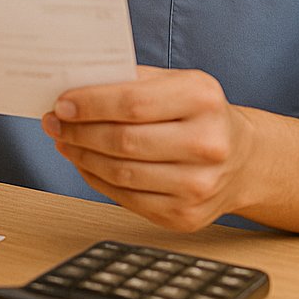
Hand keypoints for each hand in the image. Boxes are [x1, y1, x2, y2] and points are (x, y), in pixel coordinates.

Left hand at [42, 66, 253, 231]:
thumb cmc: (201, 115)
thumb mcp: (178, 83)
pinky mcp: (185, 216)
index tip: (61, 104)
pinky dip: (97, 179)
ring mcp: (199, 186)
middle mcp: (207, 144)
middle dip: (79, 131)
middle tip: (55, 123)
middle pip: (124, 141)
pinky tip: (86, 163)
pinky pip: (126, 198)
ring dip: (83, 156)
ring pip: (121, 173)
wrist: (243, 159)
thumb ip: (133, 81)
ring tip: (65, 141)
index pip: (133, 103)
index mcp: (203, 99)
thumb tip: (77, 88)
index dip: (90, 105)